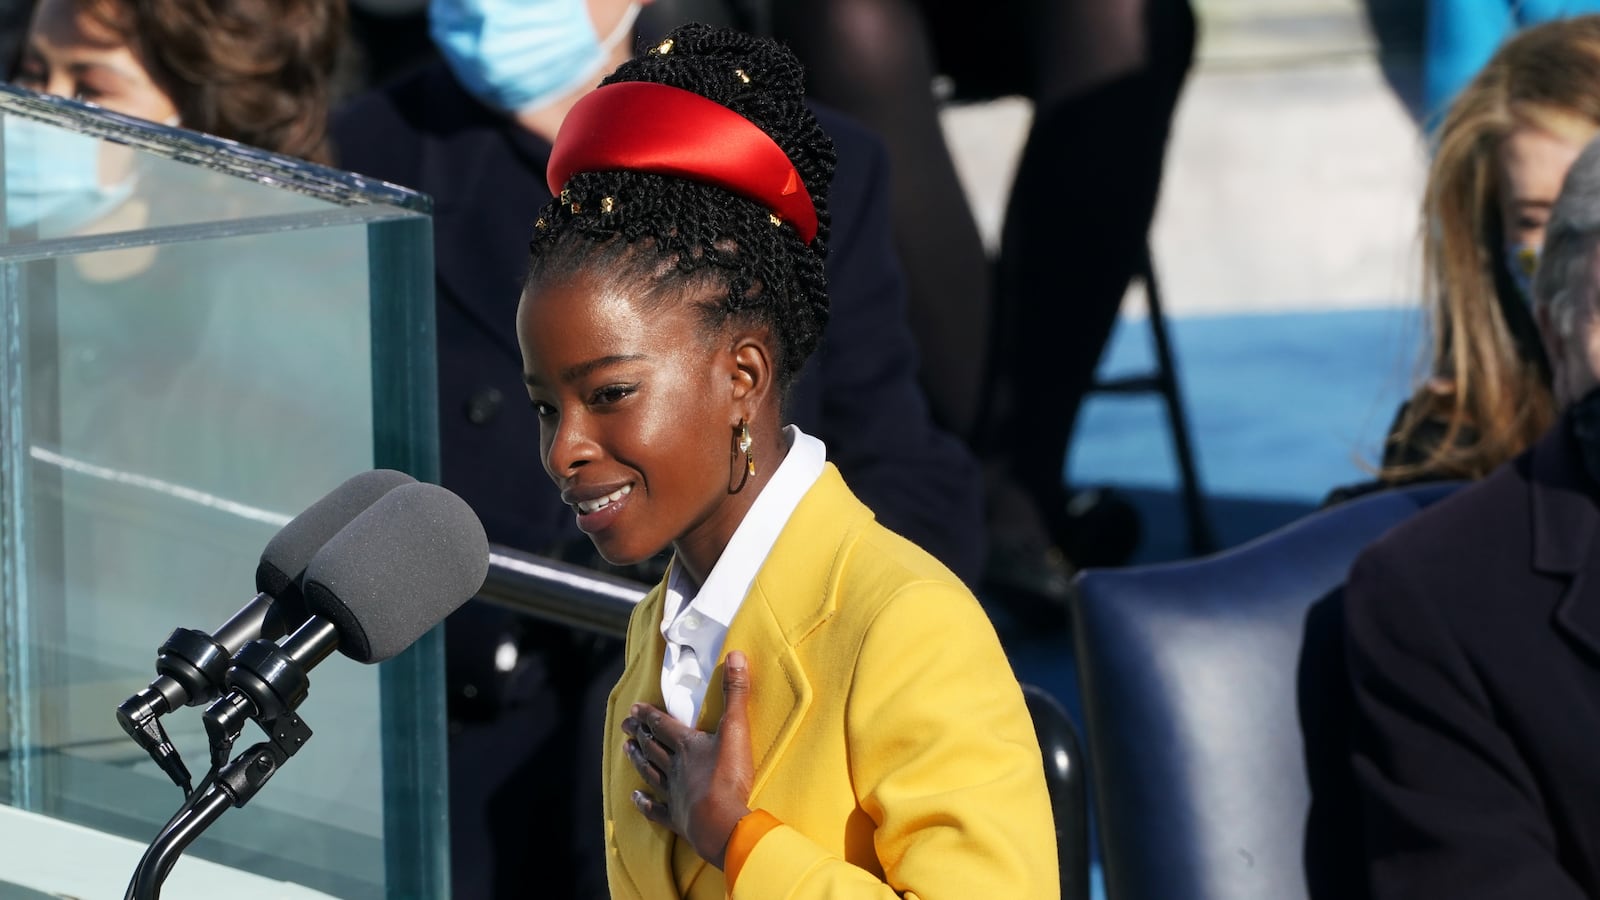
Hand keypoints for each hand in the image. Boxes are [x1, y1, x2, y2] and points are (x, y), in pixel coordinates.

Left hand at [621, 650, 755, 867]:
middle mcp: (674, 767)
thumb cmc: (728, 775)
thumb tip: (735, 655)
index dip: (649, 715)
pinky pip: (656, 809)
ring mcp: (673, 793)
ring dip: (638, 760)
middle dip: (640, 734)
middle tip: (625, 725)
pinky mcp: (677, 818)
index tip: (634, 708)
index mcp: (687, 745)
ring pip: (650, 772)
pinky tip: (635, 798)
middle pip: (653, 747)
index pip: (663, 725)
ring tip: (626, 750)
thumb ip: (735, 693)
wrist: (721, 821)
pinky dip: (645, 803)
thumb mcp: (736, 729)